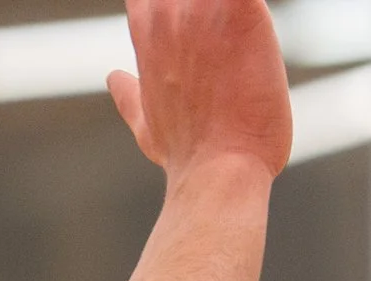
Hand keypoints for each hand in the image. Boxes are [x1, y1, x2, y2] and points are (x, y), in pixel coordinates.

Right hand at [108, 0, 292, 177]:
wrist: (218, 175)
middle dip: (211, 11)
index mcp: (147, 27)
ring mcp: (204, 8)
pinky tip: (255, 33)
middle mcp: (168, 10)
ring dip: (232, 13)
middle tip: (227, 39)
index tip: (200, 33)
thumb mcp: (147, 125)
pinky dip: (253, 9)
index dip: (180, 6)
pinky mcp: (246, 11)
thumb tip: (114, 80)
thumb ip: (130, 96)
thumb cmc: (187, 157)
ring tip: (241, 41)